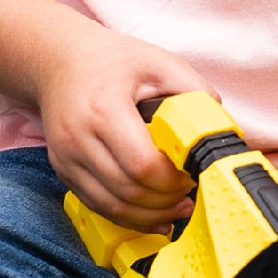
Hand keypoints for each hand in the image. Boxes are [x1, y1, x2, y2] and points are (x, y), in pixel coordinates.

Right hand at [31, 23, 209, 229]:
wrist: (58, 61)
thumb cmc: (112, 61)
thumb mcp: (159, 62)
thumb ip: (194, 91)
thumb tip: (219, 127)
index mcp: (103, 110)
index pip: (142, 165)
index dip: (172, 181)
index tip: (192, 174)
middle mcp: (77, 138)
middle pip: (128, 191)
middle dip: (166, 201)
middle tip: (190, 194)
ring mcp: (65, 157)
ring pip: (111, 206)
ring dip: (149, 216)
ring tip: (177, 210)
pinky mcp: (62, 170)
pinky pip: (97, 205)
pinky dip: (127, 216)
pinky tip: (153, 215)